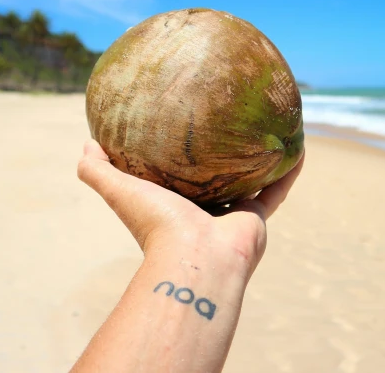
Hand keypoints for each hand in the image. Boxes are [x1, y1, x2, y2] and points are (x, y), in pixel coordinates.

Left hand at [76, 139, 303, 279]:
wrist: (195, 258)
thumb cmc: (156, 226)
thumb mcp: (120, 192)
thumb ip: (98, 173)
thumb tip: (86, 145)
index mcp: (177, 208)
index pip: (179, 181)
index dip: (180, 162)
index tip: (182, 136)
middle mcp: (207, 213)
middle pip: (217, 182)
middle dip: (222, 161)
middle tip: (228, 126)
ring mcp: (233, 216)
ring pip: (252, 183)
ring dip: (261, 163)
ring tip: (268, 134)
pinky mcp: (257, 218)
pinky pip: (277, 189)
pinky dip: (289, 172)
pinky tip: (298, 148)